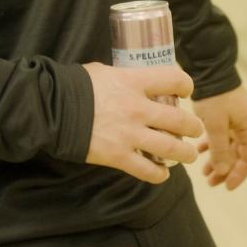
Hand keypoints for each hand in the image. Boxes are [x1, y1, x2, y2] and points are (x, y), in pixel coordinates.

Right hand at [81, 62, 204, 184]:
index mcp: (134, 82)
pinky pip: (147, 170)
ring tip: (188, 155)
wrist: (52, 109)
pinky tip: (162, 174)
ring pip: (171, 149)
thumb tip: (132, 81)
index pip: (175, 80)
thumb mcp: (103, 72)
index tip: (186, 92)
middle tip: (194, 129)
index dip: (185, 85)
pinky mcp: (118, 156)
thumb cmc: (75, 85)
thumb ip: (123, 78)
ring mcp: (130, 134)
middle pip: (180, 120)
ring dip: (185, 154)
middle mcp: (138, 108)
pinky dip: (159, 175)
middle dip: (193, 126)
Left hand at [192, 84, 246, 190]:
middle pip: (238, 154)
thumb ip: (220, 149)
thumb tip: (223, 171)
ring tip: (204, 171)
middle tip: (210, 182)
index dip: (239, 175)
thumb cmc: (215, 98)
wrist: (210, 69)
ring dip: (217, 158)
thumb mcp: (216, 125)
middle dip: (225, 169)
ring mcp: (236, 118)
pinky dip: (212, 144)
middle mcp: (246, 124)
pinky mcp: (225, 112)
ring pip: (228, 145)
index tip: (226, 186)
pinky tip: (199, 150)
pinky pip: (221, 134)